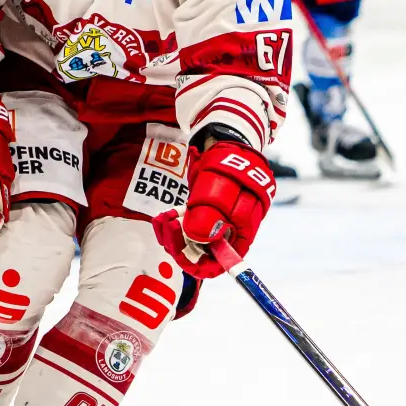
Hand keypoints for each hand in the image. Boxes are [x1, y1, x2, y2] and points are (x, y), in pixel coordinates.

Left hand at [153, 141, 274, 278]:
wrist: (224, 142)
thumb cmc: (228, 164)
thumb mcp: (219, 188)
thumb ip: (211, 215)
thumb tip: (199, 240)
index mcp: (241, 231)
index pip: (220, 263)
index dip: (198, 263)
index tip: (177, 251)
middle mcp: (231, 231)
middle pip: (204, 253)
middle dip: (180, 244)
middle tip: (166, 226)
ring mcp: (218, 222)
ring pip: (192, 241)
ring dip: (174, 234)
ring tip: (163, 219)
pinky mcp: (205, 214)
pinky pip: (188, 228)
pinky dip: (175, 224)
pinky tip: (165, 216)